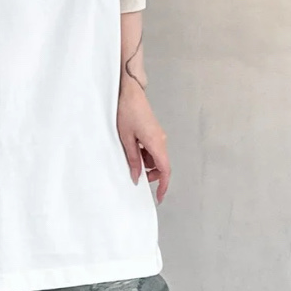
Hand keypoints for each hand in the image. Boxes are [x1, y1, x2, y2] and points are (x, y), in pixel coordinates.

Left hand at [116, 83, 169, 202]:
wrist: (130, 93)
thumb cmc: (127, 112)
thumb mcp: (126, 139)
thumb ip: (132, 159)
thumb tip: (136, 176)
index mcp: (156, 143)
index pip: (165, 170)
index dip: (163, 185)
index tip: (159, 197)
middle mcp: (161, 141)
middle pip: (162, 165)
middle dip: (152, 175)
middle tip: (137, 176)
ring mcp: (159, 136)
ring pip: (157, 158)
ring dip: (147, 164)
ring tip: (131, 159)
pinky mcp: (154, 133)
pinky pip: (153, 150)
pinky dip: (145, 155)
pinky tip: (134, 150)